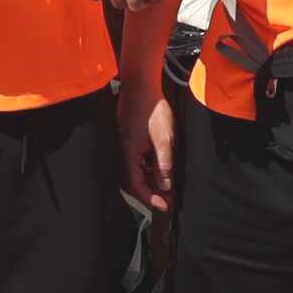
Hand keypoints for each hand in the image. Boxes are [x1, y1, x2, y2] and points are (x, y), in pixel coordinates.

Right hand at [120, 86, 175, 211]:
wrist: (141, 86)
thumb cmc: (152, 110)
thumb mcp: (164, 139)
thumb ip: (163, 164)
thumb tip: (164, 185)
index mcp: (129, 154)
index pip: (136, 184)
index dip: (150, 198)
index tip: (165, 206)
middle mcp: (124, 152)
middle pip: (133, 181)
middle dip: (150, 193)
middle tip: (168, 200)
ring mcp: (126, 145)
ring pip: (136, 171)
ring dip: (150, 181)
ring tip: (167, 186)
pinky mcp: (130, 139)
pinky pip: (137, 160)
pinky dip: (148, 169)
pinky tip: (159, 168)